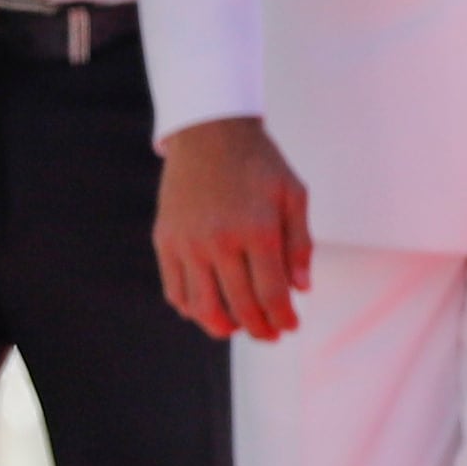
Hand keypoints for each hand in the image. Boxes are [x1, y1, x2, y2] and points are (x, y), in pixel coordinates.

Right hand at [154, 116, 312, 342]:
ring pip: (204, 307)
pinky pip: (175, 290)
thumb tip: (301, 290)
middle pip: (240, 306)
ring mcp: (188, 243)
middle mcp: (221, 241)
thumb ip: (300, 244)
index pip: (271, 294)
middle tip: (270, 335)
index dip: (282, 318)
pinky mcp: (165, 240)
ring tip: (238, 327)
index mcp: (258, 230)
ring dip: (224, 326)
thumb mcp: (293, 194)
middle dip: (260, 329)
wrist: (209, 131)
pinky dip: (192, 308)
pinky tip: (208, 308)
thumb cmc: (258, 162)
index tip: (290, 326)